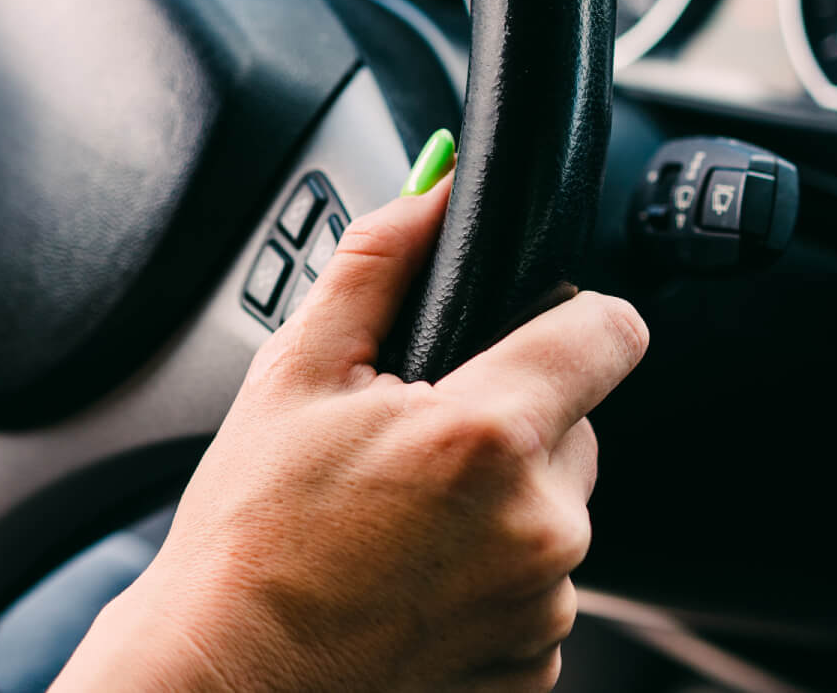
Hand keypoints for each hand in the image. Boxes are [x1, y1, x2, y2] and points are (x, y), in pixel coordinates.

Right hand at [55, 177, 649, 691]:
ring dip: (499, 502)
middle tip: (407, 447)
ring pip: (553, 509)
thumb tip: (433, 192)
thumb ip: (377, 263)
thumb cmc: (249, 536)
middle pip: (572, 424)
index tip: (528, 327)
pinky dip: (490, 575)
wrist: (230, 679)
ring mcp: (544, 605)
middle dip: (506, 420)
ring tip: (396, 524)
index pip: (607, 331)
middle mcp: (540, 526)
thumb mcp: (293, 372)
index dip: (567, 312)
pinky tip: (410, 580)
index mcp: (484, 437)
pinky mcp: (537, 664)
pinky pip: (538, 585)